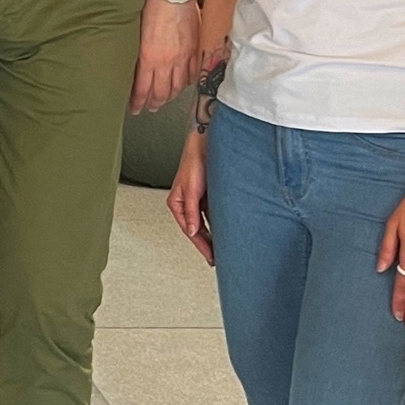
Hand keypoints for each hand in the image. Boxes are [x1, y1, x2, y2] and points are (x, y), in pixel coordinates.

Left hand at [131, 0, 197, 113]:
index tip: (135, 109)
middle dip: (154, 103)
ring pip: (178, 87)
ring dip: (170, 97)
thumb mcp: (137, 34)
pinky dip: (186, 83)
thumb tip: (137, 67)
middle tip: (150, 108)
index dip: (138, 103)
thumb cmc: (151, 7)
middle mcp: (167, 62)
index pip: (143, 90)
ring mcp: (183, 58)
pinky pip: (192, 74)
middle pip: (161, 93)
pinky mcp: (195, 51)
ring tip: (165, 101)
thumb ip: (140, 54)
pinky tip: (183, 85)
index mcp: (149, 59)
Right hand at [167, 129, 214, 265]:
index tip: (210, 258)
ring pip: (207, 224)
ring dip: (214, 236)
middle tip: (218, 259)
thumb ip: (191, 212)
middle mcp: (188, 204)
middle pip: (198, 230)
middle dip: (207, 245)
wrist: (207, 144)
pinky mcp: (210, 196)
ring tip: (223, 250)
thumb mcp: (191, 189)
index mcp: (177, 204)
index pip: (190, 230)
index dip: (201, 246)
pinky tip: (226, 232)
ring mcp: (199, 200)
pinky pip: (214, 215)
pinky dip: (219, 224)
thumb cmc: (195, 162)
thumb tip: (192, 231)